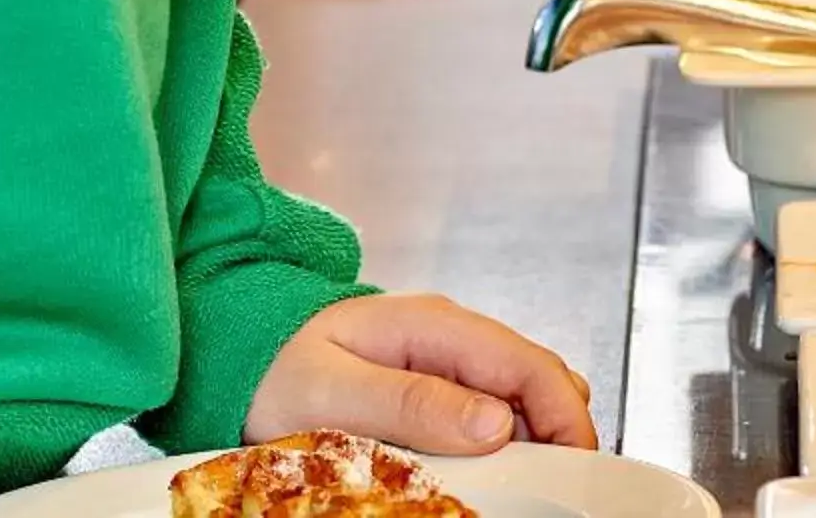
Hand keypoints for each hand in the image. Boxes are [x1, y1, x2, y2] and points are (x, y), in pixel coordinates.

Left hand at [246, 294, 598, 453]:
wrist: (237, 350)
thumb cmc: (274, 368)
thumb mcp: (333, 392)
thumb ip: (412, 403)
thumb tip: (495, 422)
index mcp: (434, 324)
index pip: (530, 363)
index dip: (566, 416)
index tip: (578, 470)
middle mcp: (449, 334)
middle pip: (537, 379)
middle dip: (555, 431)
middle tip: (544, 490)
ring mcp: (444, 357)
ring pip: (518, 397)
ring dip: (527, 439)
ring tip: (509, 485)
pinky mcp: (433, 383)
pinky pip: (486, 411)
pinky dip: (497, 442)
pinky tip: (478, 470)